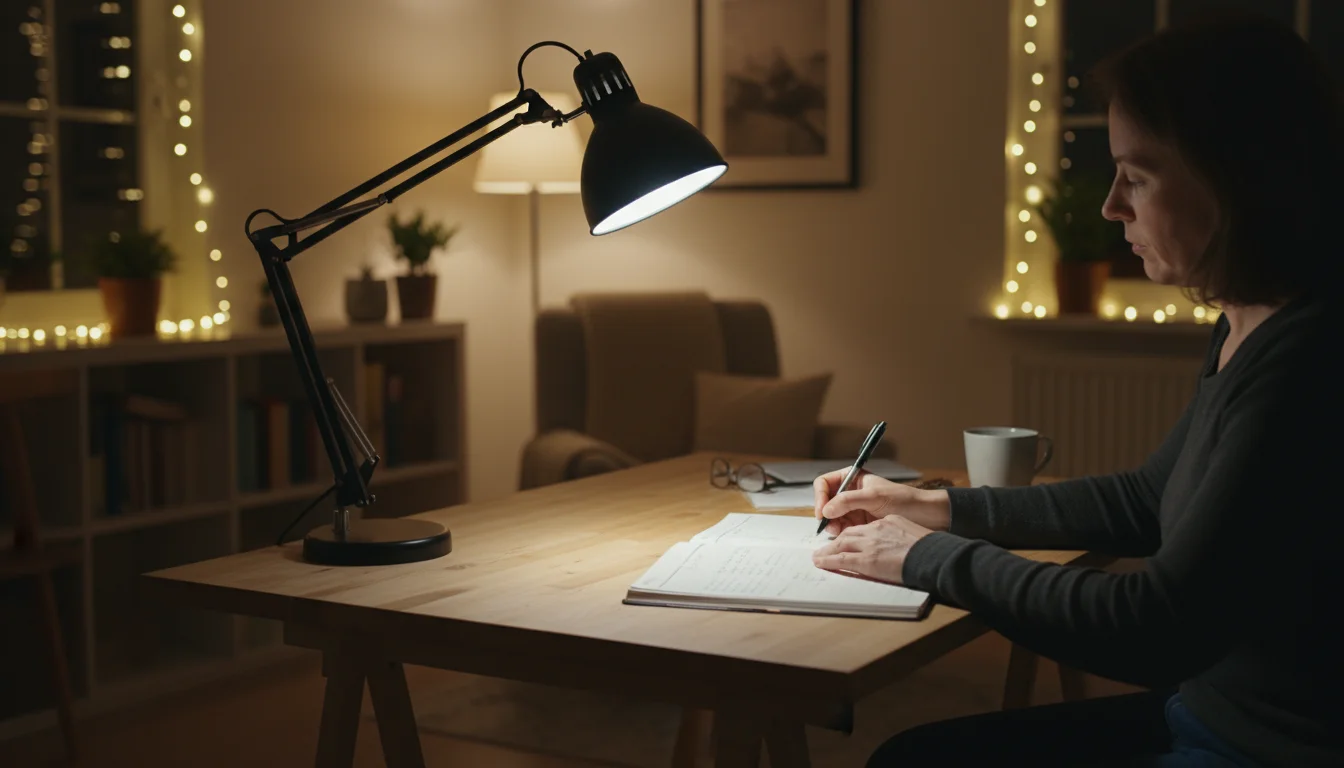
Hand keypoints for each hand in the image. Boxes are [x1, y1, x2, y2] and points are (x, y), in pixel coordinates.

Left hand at [811, 515, 935, 584]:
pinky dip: (828, 560)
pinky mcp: (867, 559)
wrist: (934, 557)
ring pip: (842, 544)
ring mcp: (870, 544)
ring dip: (828, 550)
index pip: (865, 528)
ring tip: (819, 556)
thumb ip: (902, 538)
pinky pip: (841, 559)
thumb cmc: (931, 550)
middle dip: (837, 541)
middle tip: (826, 548)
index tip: (848, 541)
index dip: (854, 535)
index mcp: (889, 522)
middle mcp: (876, 529)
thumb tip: (902, 548)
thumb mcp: (915, 535)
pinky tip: (819, 562)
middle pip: (850, 534)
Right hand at [813, 468, 951, 535]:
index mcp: (853, 478)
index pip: (825, 483)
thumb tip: (826, 509)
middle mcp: (851, 492)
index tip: (822, 511)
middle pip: (826, 502)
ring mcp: (855, 509)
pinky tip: (846, 536)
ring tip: (839, 531)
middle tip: (831, 525)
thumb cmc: (904, 500)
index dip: (820, 496)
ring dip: (832, 525)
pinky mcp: (860, 524)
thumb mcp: (874, 497)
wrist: (926, 516)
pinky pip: (843, 528)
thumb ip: (848, 501)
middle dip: (826, 514)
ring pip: (832, 517)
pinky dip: (841, 532)